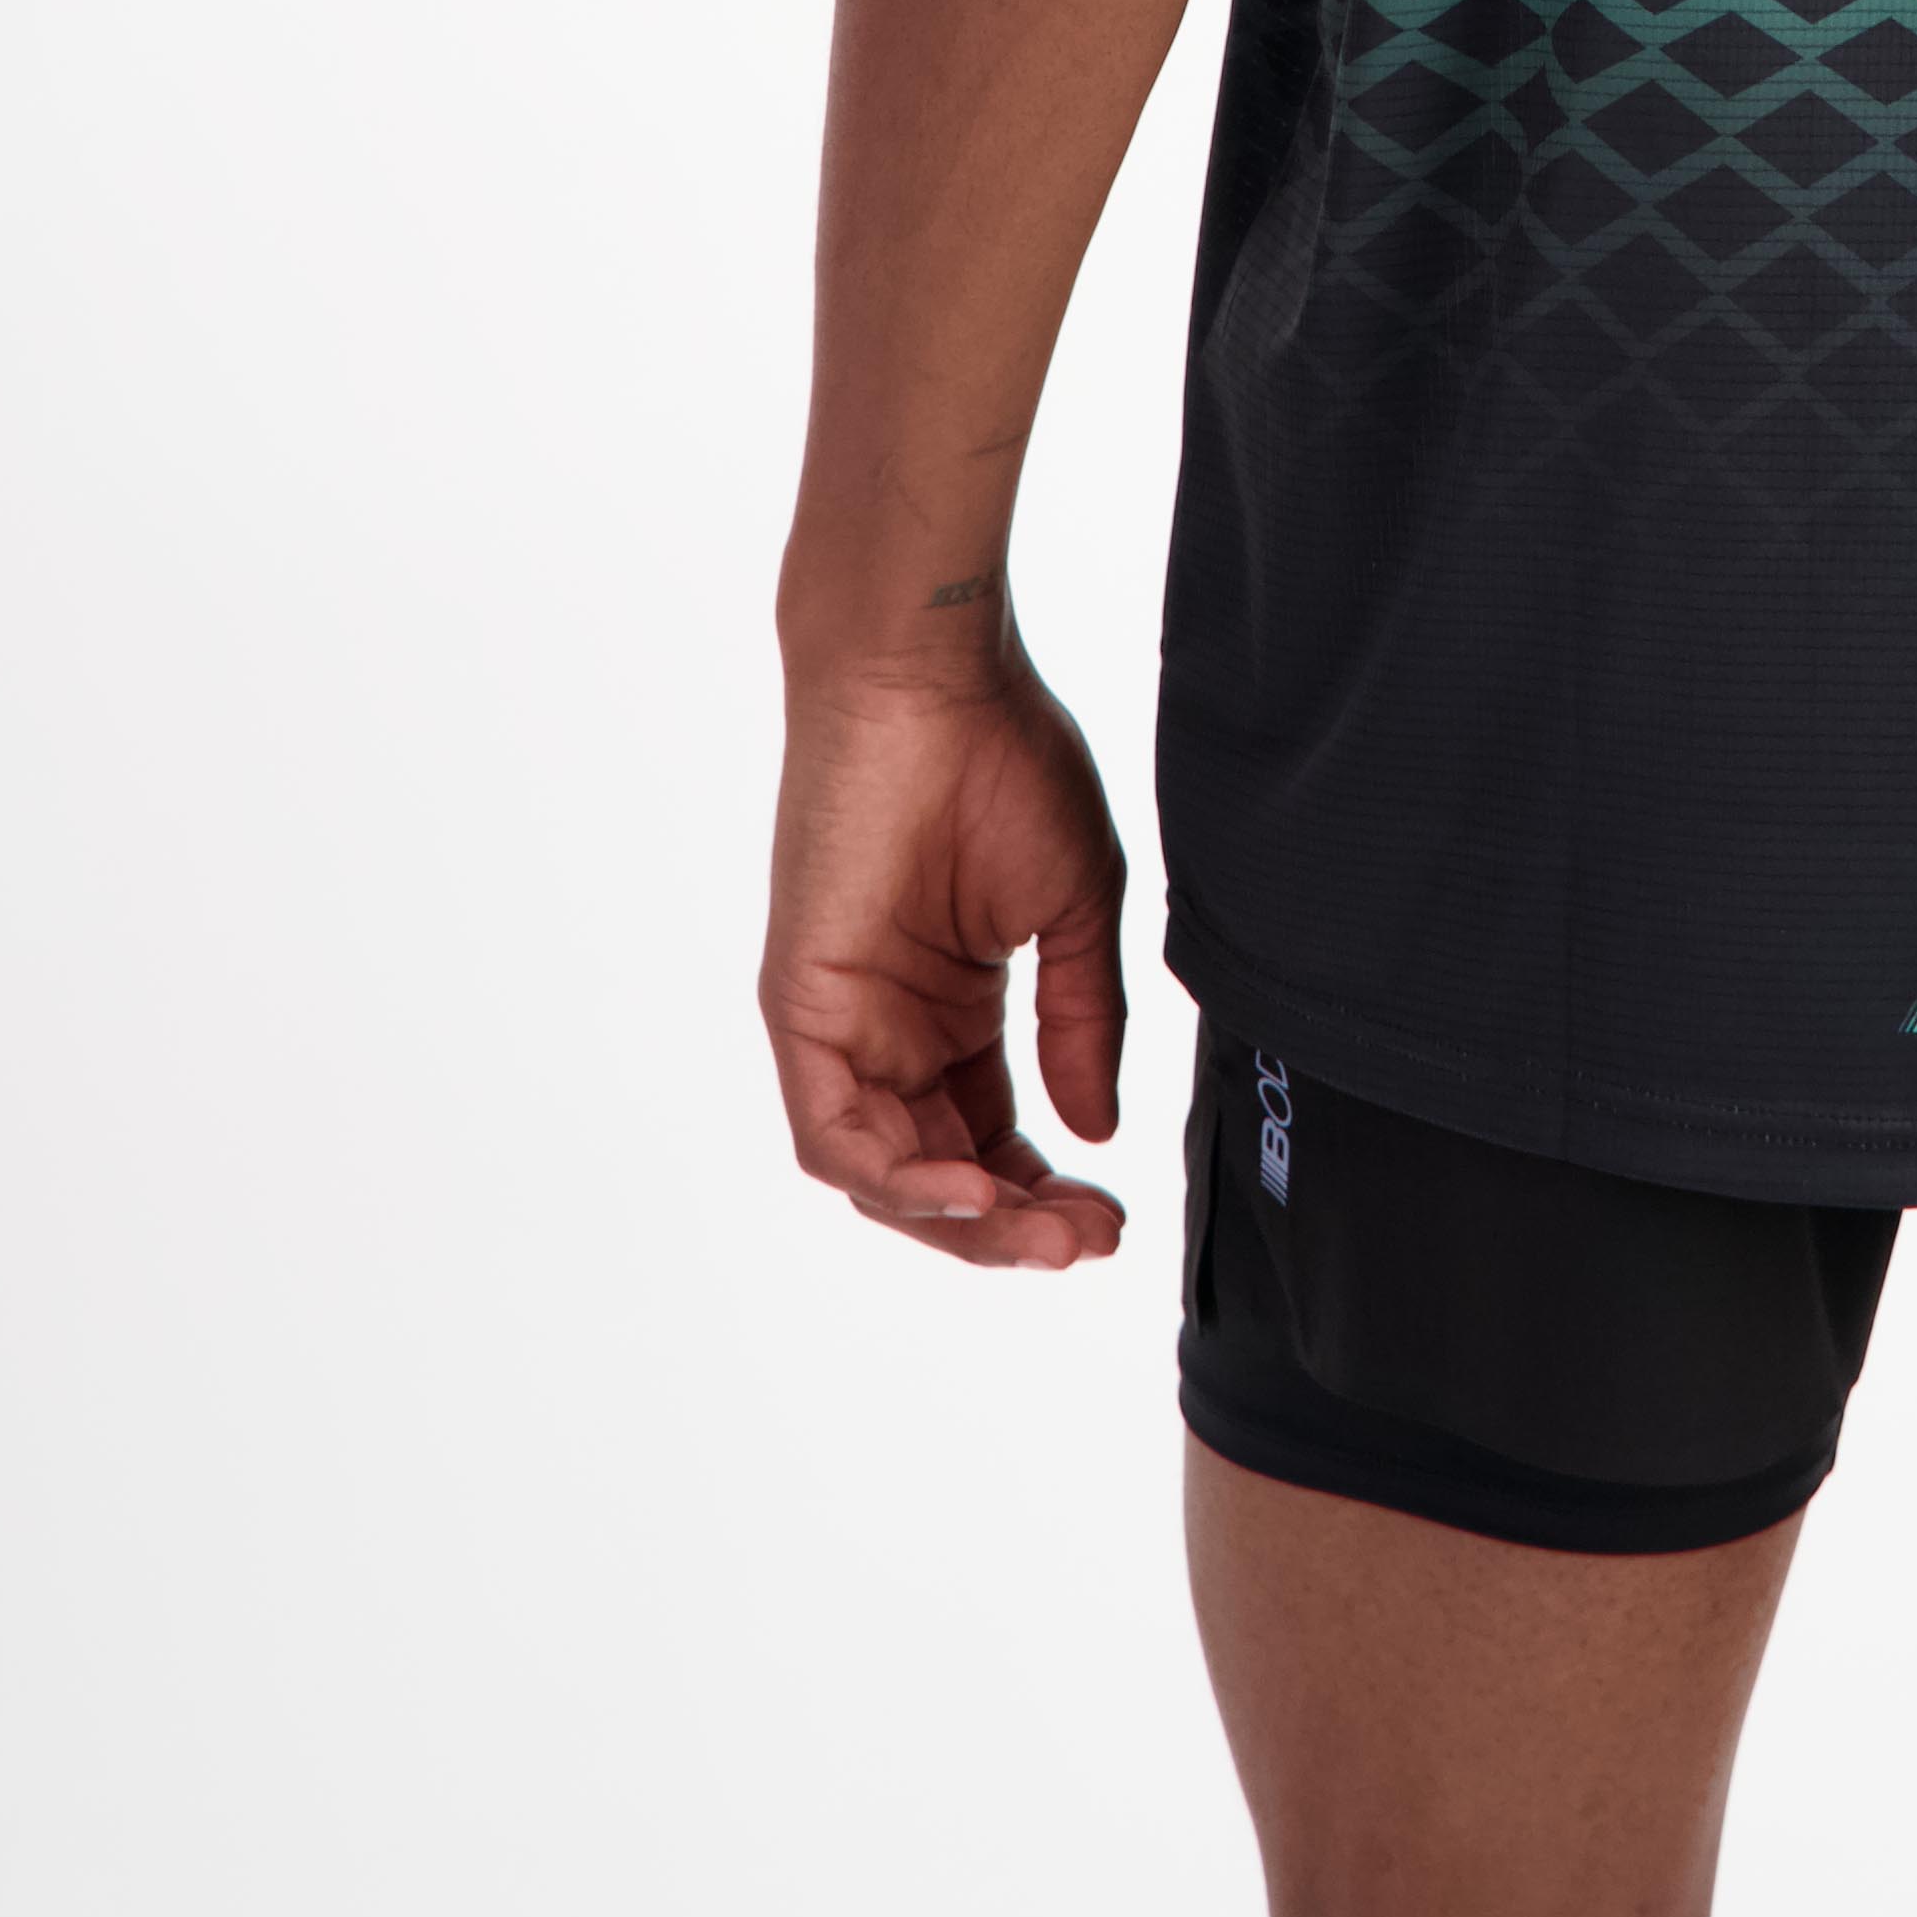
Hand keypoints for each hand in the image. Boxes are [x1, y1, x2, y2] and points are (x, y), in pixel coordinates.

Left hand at [762, 643, 1129, 1272]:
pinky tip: (975, 1190)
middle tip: (1088, 1243)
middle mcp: (890, 1030)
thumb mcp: (1076, 909)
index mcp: (952, 1009)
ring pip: (884, 1174)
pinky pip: (832, 1134)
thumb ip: (1083, 1026)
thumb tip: (1097, 1131)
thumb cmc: (1005, 758)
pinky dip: (899, 1178)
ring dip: (964, 1221)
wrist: (931, 674)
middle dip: (1014, 1228)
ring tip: (1043, 1231)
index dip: (1046, 1195)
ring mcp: (841, 1023)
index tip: (1113, 1221)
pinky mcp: (802, 1006)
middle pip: (940, 1175)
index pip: (989, 1140)